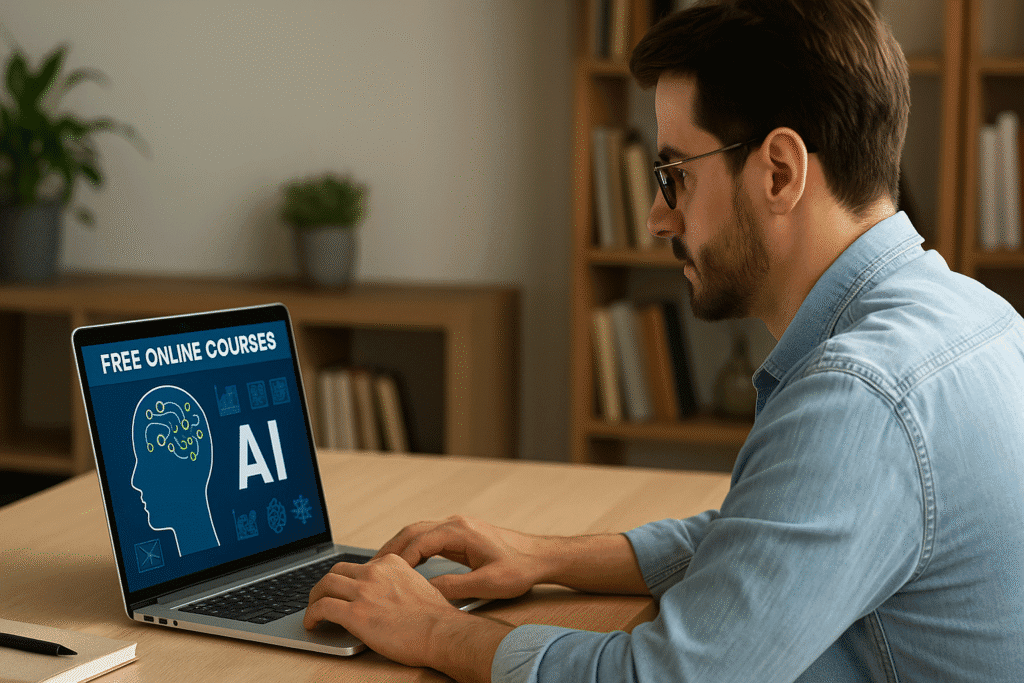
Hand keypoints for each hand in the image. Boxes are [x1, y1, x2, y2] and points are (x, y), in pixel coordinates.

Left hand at [305, 554, 457, 666]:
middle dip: (326, 585)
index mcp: (390, 563)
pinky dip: (312, 615)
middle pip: (337, 570)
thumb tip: (385, 595)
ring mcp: (363, 591)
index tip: (343, 589)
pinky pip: (322, 608)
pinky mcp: (355, 613)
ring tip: (313, 610)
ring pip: (325, 585)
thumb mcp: (417, 584)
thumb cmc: (435, 617)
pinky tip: (312, 624)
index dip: (347, 578)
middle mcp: (374, 572)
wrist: (440, 632)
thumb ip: (397, 583)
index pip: (358, 565)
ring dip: (314, 598)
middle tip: (322, 597)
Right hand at [375, 515, 548, 600]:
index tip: (384, 576)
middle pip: (413, 531)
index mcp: (460, 531)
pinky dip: (413, 548)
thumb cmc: (520, 567)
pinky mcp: (460, 535)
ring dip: (400, 547)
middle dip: (391, 549)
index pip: (419, 541)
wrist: (540, 556)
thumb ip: (456, 587)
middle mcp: (456, 524)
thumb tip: (427, 590)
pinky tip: (405, 564)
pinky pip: (429, 538)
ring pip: (419, 532)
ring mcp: (458, 527)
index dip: (399, 559)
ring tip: (382, 567)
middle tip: (370, 569)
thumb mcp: (488, 583)